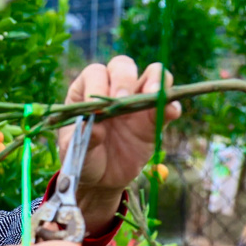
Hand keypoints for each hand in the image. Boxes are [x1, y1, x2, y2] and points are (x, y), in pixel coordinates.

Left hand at [60, 56, 181, 193]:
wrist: (100, 178)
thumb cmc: (81, 157)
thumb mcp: (74, 149)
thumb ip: (82, 136)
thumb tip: (94, 125)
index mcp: (86, 91)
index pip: (95, 73)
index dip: (97, 85)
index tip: (94, 108)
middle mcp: (112, 89)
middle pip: (123, 66)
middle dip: (123, 79)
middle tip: (121, 100)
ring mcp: (136, 102)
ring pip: (152, 74)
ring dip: (155, 80)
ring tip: (152, 95)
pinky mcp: (154, 119)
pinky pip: (168, 105)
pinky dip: (172, 105)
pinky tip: (170, 111)